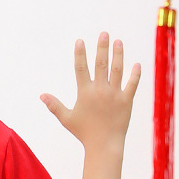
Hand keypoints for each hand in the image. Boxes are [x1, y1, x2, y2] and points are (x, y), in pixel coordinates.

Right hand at [40, 32, 140, 149]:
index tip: (80, 41)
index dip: (80, 54)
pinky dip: (135, 74)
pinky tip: (136, 64)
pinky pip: (132, 84)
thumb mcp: (67, 119)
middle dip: (102, 47)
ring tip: (118, 42)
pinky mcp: (127, 101)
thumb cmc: (84, 133)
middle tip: (104, 33)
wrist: (104, 145)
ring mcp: (115, 95)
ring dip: (118, 54)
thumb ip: (55, 106)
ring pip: (117, 70)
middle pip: (101, 64)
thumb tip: (41, 95)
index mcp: (85, 93)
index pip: (81, 68)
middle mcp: (100, 91)